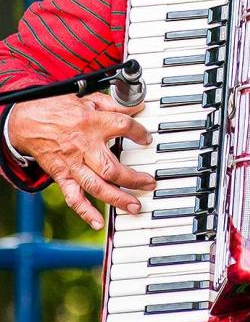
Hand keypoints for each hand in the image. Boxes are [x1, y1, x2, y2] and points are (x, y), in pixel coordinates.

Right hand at [8, 92, 155, 228]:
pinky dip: (86, 211)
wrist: (28, 121)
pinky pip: (74, 197)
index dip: (139, 133)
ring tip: (134, 206)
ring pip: (97, 186)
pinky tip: (98, 222)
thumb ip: (112, 104)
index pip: (123, 127)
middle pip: (112, 168)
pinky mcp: (62, 176)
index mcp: (92, 124)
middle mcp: (84, 147)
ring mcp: (73, 164)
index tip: (147, 139)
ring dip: (117, 199)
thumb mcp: (88, 99)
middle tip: (149, 183)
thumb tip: (135, 107)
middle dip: (134, 179)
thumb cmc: (58, 109)